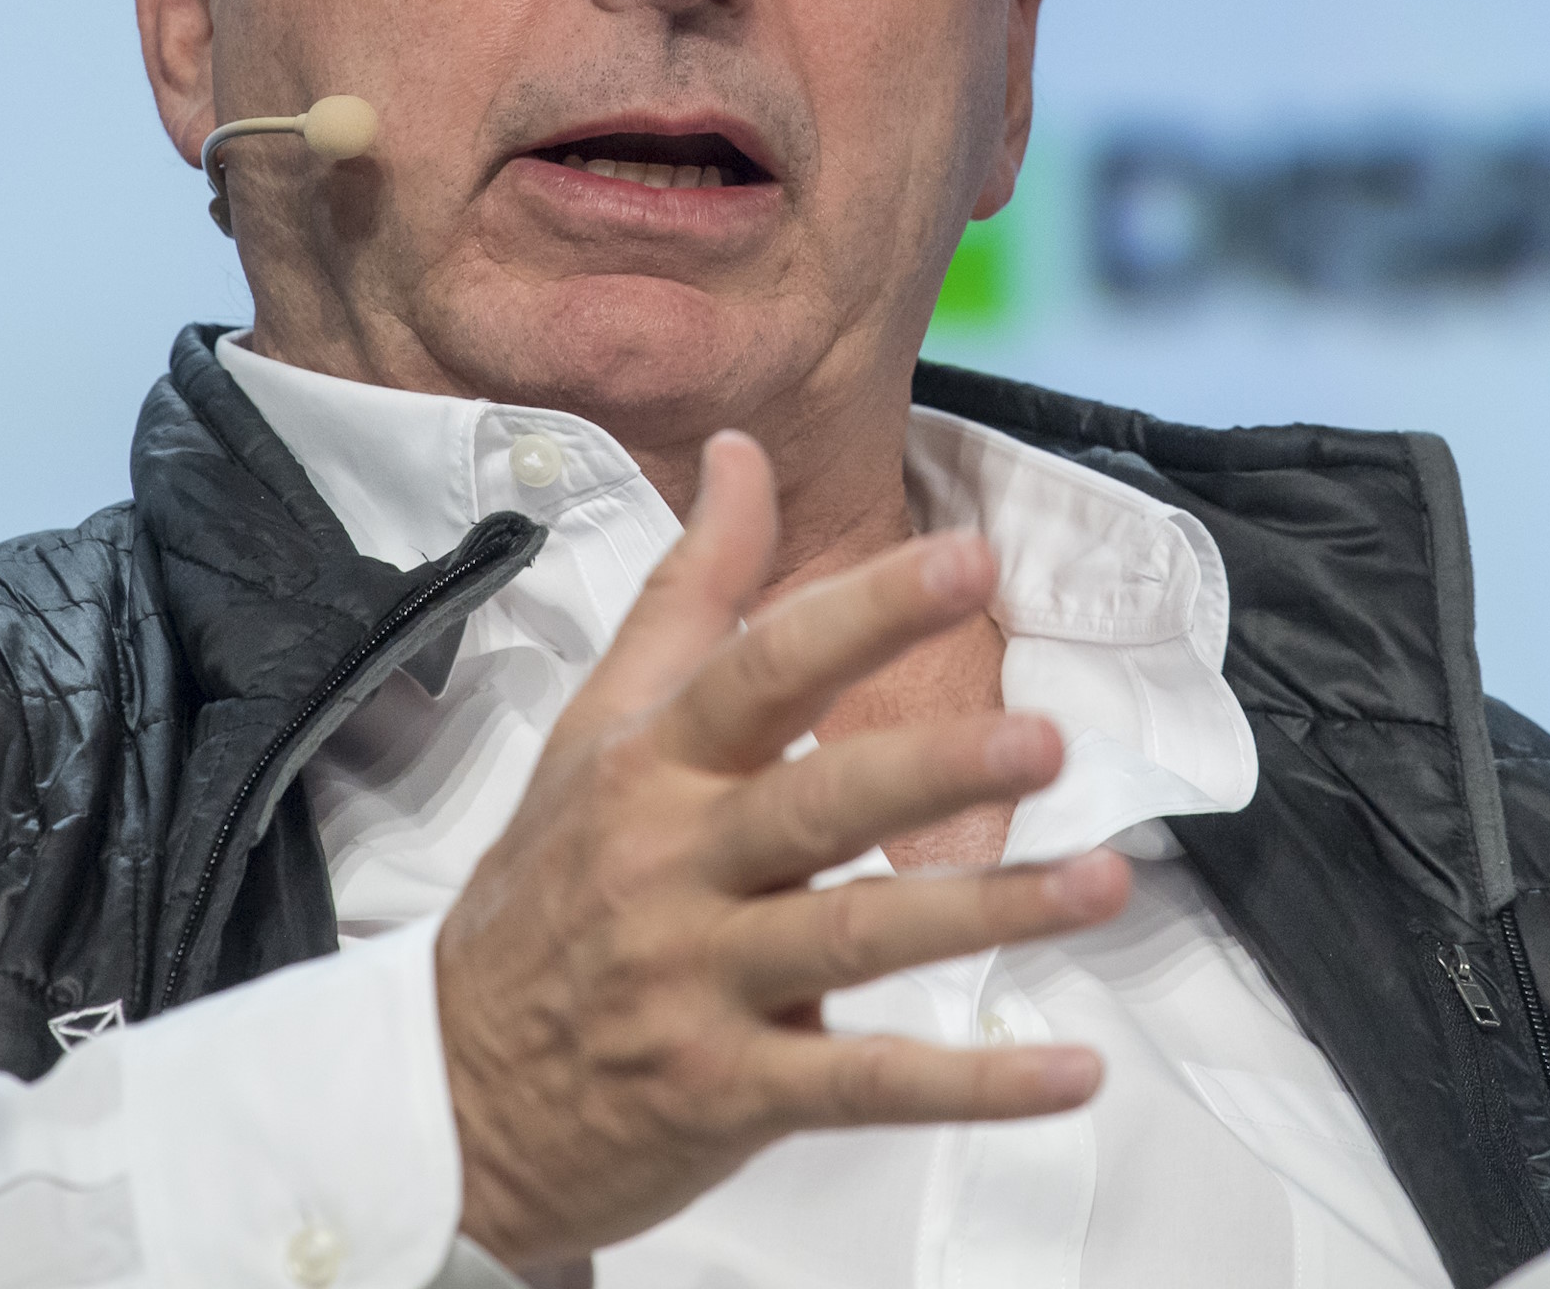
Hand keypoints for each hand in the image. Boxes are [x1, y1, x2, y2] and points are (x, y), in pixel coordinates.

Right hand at [433, 431, 1132, 1264]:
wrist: (447, 1098)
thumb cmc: (545, 897)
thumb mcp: (595, 733)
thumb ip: (687, 594)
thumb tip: (740, 452)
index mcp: (651, 768)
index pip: (761, 670)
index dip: (865, 614)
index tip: (967, 560)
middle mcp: (673, 865)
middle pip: (815, 803)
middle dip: (932, 767)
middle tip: (1044, 741)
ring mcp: (698, 983)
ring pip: (854, 937)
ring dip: (985, 913)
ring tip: (1103, 882)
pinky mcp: (726, 1092)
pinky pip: (862, 1084)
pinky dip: (971, 1083)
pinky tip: (1070, 1069)